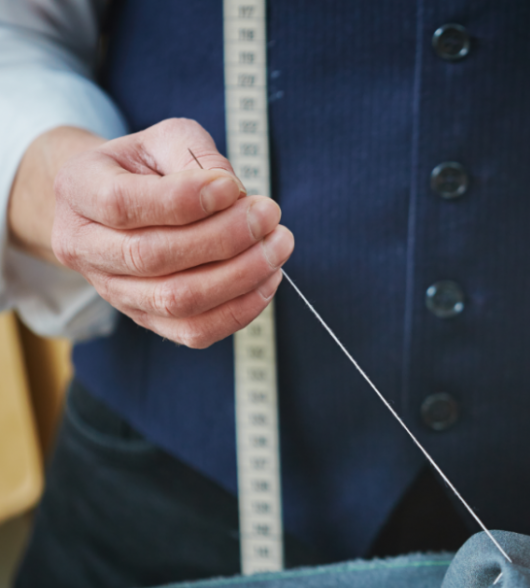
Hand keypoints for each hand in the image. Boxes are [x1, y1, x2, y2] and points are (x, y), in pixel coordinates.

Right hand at [34, 118, 291, 347]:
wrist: (119, 202)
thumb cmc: (147, 167)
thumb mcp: (163, 140)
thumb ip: (195, 156)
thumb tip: (232, 195)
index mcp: (79, 190)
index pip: (123, 204)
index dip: (183, 200)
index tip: (232, 187)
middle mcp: (85, 248)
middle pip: (152, 257)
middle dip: (223, 238)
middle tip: (268, 215)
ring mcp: (114, 291)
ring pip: (176, 300)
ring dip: (239, 276)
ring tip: (276, 246)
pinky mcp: (148, 319)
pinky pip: (194, 331)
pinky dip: (239, 310)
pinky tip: (267, 279)